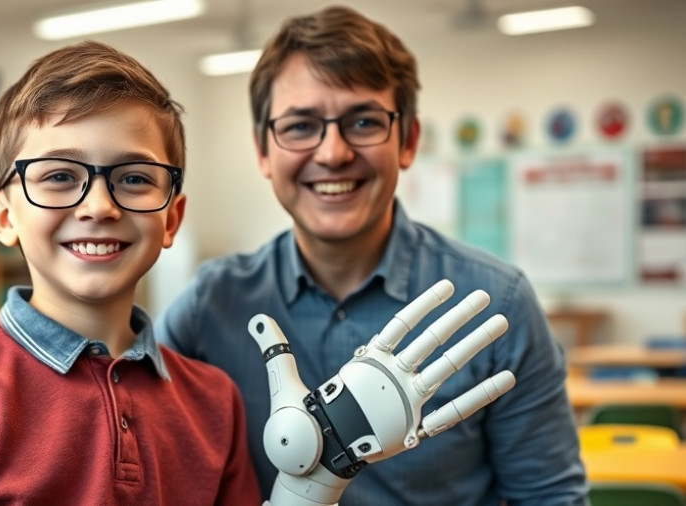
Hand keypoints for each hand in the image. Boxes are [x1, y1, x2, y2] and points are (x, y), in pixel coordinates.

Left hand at [248, 280, 514, 504]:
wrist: (309, 462)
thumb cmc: (300, 423)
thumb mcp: (286, 382)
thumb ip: (276, 349)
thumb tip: (256, 319)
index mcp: (368, 362)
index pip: (400, 327)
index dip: (423, 306)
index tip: (447, 287)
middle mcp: (392, 377)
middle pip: (432, 340)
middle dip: (460, 319)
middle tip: (485, 297)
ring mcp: (406, 400)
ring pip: (447, 367)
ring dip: (474, 345)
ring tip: (499, 324)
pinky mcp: (412, 426)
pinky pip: (451, 411)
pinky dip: (478, 395)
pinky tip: (504, 378)